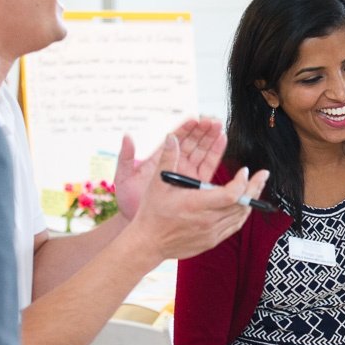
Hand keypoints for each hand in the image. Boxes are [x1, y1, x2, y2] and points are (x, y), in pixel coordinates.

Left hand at [113, 118, 227, 218]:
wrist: (140, 225)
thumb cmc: (128, 202)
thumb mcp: (123, 178)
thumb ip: (126, 157)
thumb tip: (127, 136)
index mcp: (158, 159)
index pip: (174, 139)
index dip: (185, 128)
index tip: (195, 118)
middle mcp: (174, 163)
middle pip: (191, 142)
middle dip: (202, 129)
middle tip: (212, 120)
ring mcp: (186, 173)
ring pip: (201, 151)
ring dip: (211, 138)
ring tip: (220, 126)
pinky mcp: (195, 184)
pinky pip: (208, 166)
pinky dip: (215, 153)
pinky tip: (221, 141)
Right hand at [127, 134, 268, 260]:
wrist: (148, 243)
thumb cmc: (152, 213)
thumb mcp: (157, 184)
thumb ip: (168, 159)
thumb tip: (171, 137)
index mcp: (196, 204)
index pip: (231, 194)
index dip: (242, 182)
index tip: (244, 170)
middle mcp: (207, 220)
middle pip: (241, 204)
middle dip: (255, 187)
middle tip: (263, 175)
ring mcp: (211, 232)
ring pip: (240, 216)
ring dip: (251, 200)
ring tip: (257, 186)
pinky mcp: (212, 240)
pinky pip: (234, 226)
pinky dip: (242, 213)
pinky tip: (245, 204)